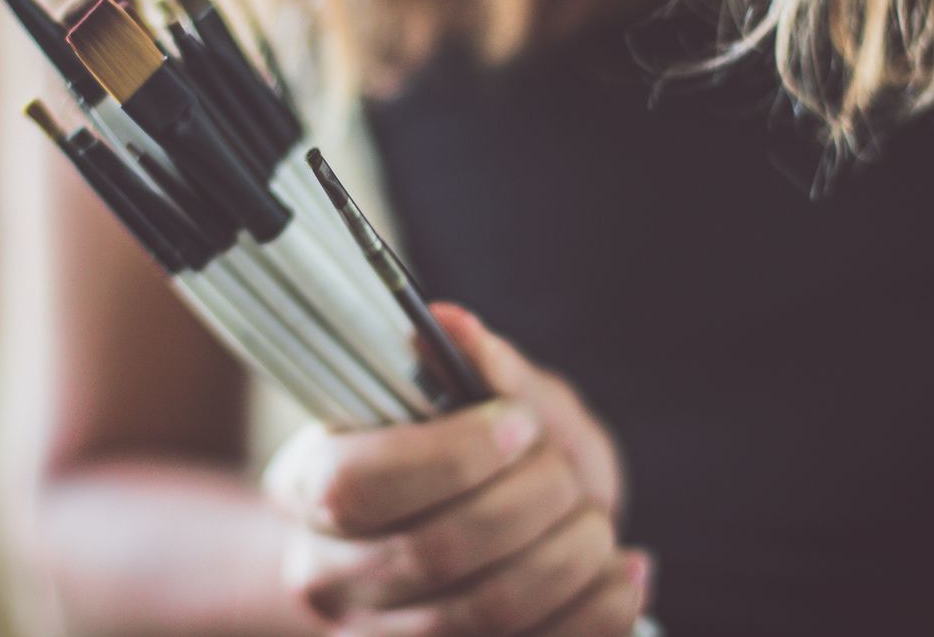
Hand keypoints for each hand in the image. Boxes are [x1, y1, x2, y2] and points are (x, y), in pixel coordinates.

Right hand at [264, 303, 649, 635]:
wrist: (455, 540)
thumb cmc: (457, 455)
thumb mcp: (469, 400)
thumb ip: (472, 368)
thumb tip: (456, 326)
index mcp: (310, 489)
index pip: (358, 485)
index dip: (450, 455)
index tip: (518, 422)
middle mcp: (331, 578)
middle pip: (434, 551)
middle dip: (528, 501)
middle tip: (563, 472)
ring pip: (485, 614)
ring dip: (568, 558)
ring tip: (594, 520)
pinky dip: (598, 613)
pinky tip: (623, 570)